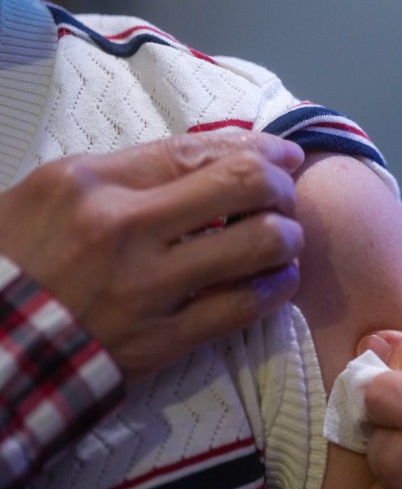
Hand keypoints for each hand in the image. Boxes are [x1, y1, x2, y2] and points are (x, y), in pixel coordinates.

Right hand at [0, 132, 305, 383]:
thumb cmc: (16, 264)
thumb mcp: (52, 196)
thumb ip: (128, 174)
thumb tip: (209, 160)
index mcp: (93, 182)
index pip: (201, 149)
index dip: (259, 148)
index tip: (284, 154)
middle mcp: (124, 227)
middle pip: (246, 185)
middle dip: (282, 185)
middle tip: (285, 195)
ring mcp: (146, 287)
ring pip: (262, 243)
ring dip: (288, 237)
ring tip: (283, 240)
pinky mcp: (162, 340)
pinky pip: (247, 305)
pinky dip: (276, 287)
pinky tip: (276, 280)